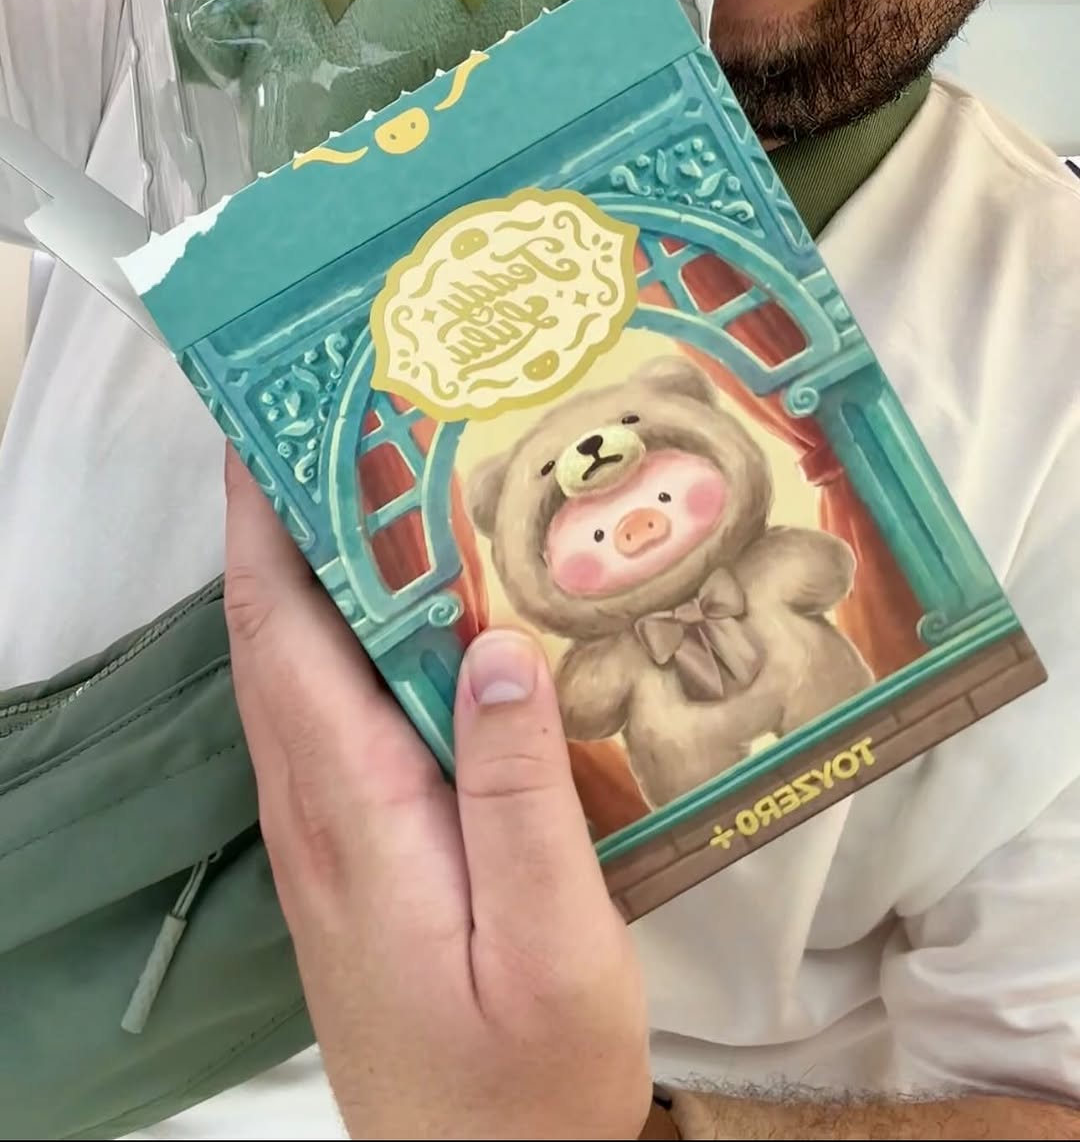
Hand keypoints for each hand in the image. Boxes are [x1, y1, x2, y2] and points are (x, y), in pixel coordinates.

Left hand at [223, 448, 651, 1141]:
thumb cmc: (524, 1080)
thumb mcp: (555, 945)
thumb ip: (520, 798)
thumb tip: (495, 645)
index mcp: (353, 809)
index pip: (279, 630)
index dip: (264, 518)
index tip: (272, 416)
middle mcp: (314, 807)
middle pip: (272, 631)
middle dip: (286, 513)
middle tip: (349, 410)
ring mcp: (323, 833)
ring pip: (294, 668)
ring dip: (313, 567)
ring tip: (381, 480)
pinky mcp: (350, 855)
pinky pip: (328, 714)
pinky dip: (347, 635)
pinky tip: (415, 616)